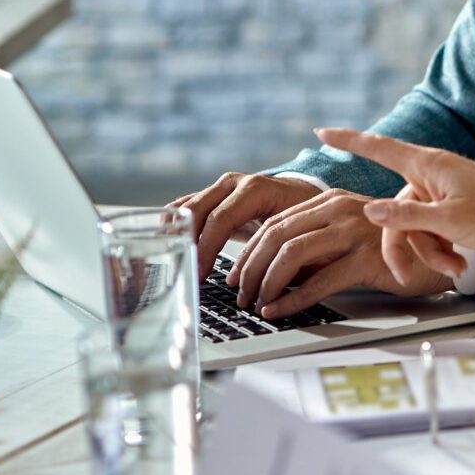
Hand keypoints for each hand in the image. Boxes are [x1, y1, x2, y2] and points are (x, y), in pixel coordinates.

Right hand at [168, 172, 322, 279]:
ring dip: (177, 235)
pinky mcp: (211, 197)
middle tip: (184, 273)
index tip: (201, 274)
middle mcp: (233, 184)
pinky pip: (186, 208)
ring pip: (186, 208)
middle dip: (188, 244)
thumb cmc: (303, 216)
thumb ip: (282, 256)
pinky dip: (175, 226)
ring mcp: (219, 188)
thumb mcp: (299, 233)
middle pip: (197, 211)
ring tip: (175, 264)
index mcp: (255, 189)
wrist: (303, 194)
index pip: (221, 219)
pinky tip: (171, 247)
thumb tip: (268, 291)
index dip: (207, 249)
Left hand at [225, 188, 453, 317]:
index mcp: (330, 200)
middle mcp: (340, 209)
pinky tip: (279, 311)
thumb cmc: (391, 251)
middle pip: (277, 236)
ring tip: (257, 304)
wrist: (441, 256)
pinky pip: (319, 281)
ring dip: (266, 283)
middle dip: (250, 269)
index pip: (275, 223)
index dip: (249, 251)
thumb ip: (316, 243)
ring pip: (292, 255)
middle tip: (240, 294)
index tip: (236, 275)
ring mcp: (355, 232)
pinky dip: (292, 300)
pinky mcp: (368, 258)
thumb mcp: (347, 237)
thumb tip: (270, 270)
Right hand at [314, 128, 474, 276]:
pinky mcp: (454, 209)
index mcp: (429, 165)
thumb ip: (405, 218)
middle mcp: (433, 174)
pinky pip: (432, 230)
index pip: (379, 148)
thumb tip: (367, 210)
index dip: (348, 140)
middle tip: (404, 275)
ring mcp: (443, 192)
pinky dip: (441, 249)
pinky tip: (458, 264)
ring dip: (427, 252)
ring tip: (453, 268)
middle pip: (394, 210)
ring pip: (414, 226)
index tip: (321, 131)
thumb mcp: (447, 221)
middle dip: (402, 245)